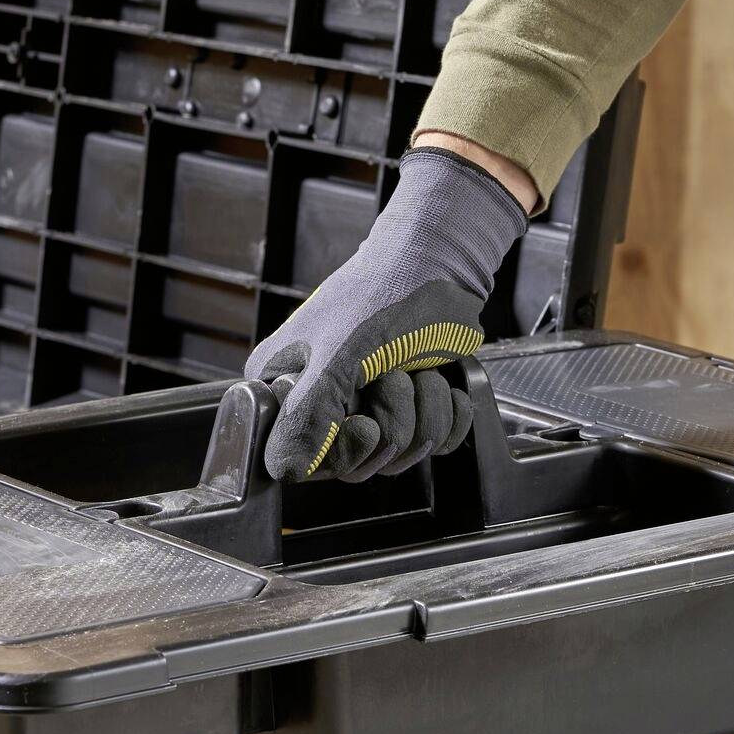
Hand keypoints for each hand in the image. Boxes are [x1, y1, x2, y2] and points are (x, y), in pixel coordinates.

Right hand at [246, 147, 527, 481]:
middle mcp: (319, 406)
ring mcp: (366, 410)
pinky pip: (433, 446)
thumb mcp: (339, 356)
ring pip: (398, 457)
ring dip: (425, 413)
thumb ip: (308, 416)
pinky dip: (449, 416)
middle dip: (393, 423)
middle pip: (356, 466)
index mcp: (284, 392)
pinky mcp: (410, 410)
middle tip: (394, 375)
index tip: (365, 423)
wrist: (441, 263)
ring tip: (420, 370)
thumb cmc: (383, 293)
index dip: (342, 453)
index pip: (301, 462)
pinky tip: (444, 383)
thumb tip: (284, 470)